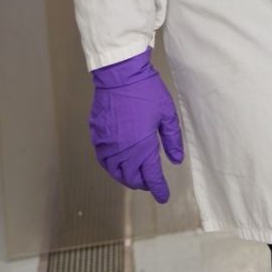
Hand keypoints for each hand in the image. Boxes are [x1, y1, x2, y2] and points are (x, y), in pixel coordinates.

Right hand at [89, 48, 183, 203]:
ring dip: (126, 178)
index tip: (164, 196)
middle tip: (151, 183)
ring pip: (114, 172)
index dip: (158, 189)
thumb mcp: (167, 114)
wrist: (120, 75)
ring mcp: (106, 145)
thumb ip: (172, 140)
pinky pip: (103, 160)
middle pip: (131, 178)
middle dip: (142, 184)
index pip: (150, 176)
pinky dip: (112, 167)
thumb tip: (176, 160)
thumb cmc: (146, 92)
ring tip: (137, 177)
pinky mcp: (96, 137)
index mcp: (142, 146)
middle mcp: (122, 151)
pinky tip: (119, 164)